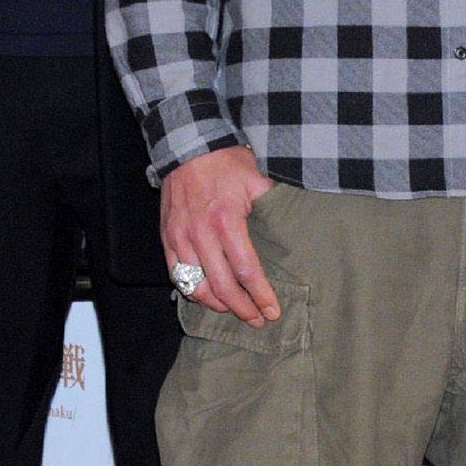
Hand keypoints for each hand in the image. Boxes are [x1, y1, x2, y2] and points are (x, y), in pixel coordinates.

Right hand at [161, 145, 279, 324]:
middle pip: (222, 286)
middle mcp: (201, 234)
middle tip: (257, 320)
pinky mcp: (167, 236)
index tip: (272, 311)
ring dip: (216, 304)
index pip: (246, 271)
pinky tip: (205, 295)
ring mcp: (181, 237)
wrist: (188, 146)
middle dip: (242, 309)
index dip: (261, 295)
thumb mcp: (256, 179)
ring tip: (232, 310)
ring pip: (196, 286)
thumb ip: (273, 204)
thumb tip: (298, 223)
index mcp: (227, 221)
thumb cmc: (225, 162)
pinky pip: (176, 274)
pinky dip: (191, 290)